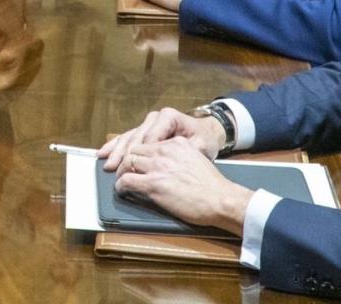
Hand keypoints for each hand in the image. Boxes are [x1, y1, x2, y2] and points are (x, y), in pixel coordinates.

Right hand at [99, 106, 225, 170]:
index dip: (140, 155)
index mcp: (168, 117)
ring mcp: (149, 123)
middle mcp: (156, 117)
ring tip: (105, 162)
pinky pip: (128, 137)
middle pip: (135, 137)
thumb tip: (167, 162)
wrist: (207, 133)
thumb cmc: (205, 140)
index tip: (134, 170)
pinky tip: (104, 152)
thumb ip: (182, 152)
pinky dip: (116, 146)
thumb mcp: (200, 146)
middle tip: (112, 168)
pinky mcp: (146, 130)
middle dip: (123, 154)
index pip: (149, 138)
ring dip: (116, 151)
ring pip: (129, 137)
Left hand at [114, 137, 252, 235]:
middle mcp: (164, 150)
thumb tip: (168, 167)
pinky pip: (126, 181)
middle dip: (127, 159)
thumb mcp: (197, 159)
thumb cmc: (212, 186)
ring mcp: (157, 167)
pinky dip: (120, 186)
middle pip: (135, 149)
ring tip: (121, 179)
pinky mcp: (153, 184)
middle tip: (123, 169)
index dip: (139, 151)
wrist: (220, 199)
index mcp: (176, 143)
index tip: (135, 158)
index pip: (149, 142)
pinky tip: (122, 190)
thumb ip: (180, 158)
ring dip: (121, 171)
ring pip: (127, 162)